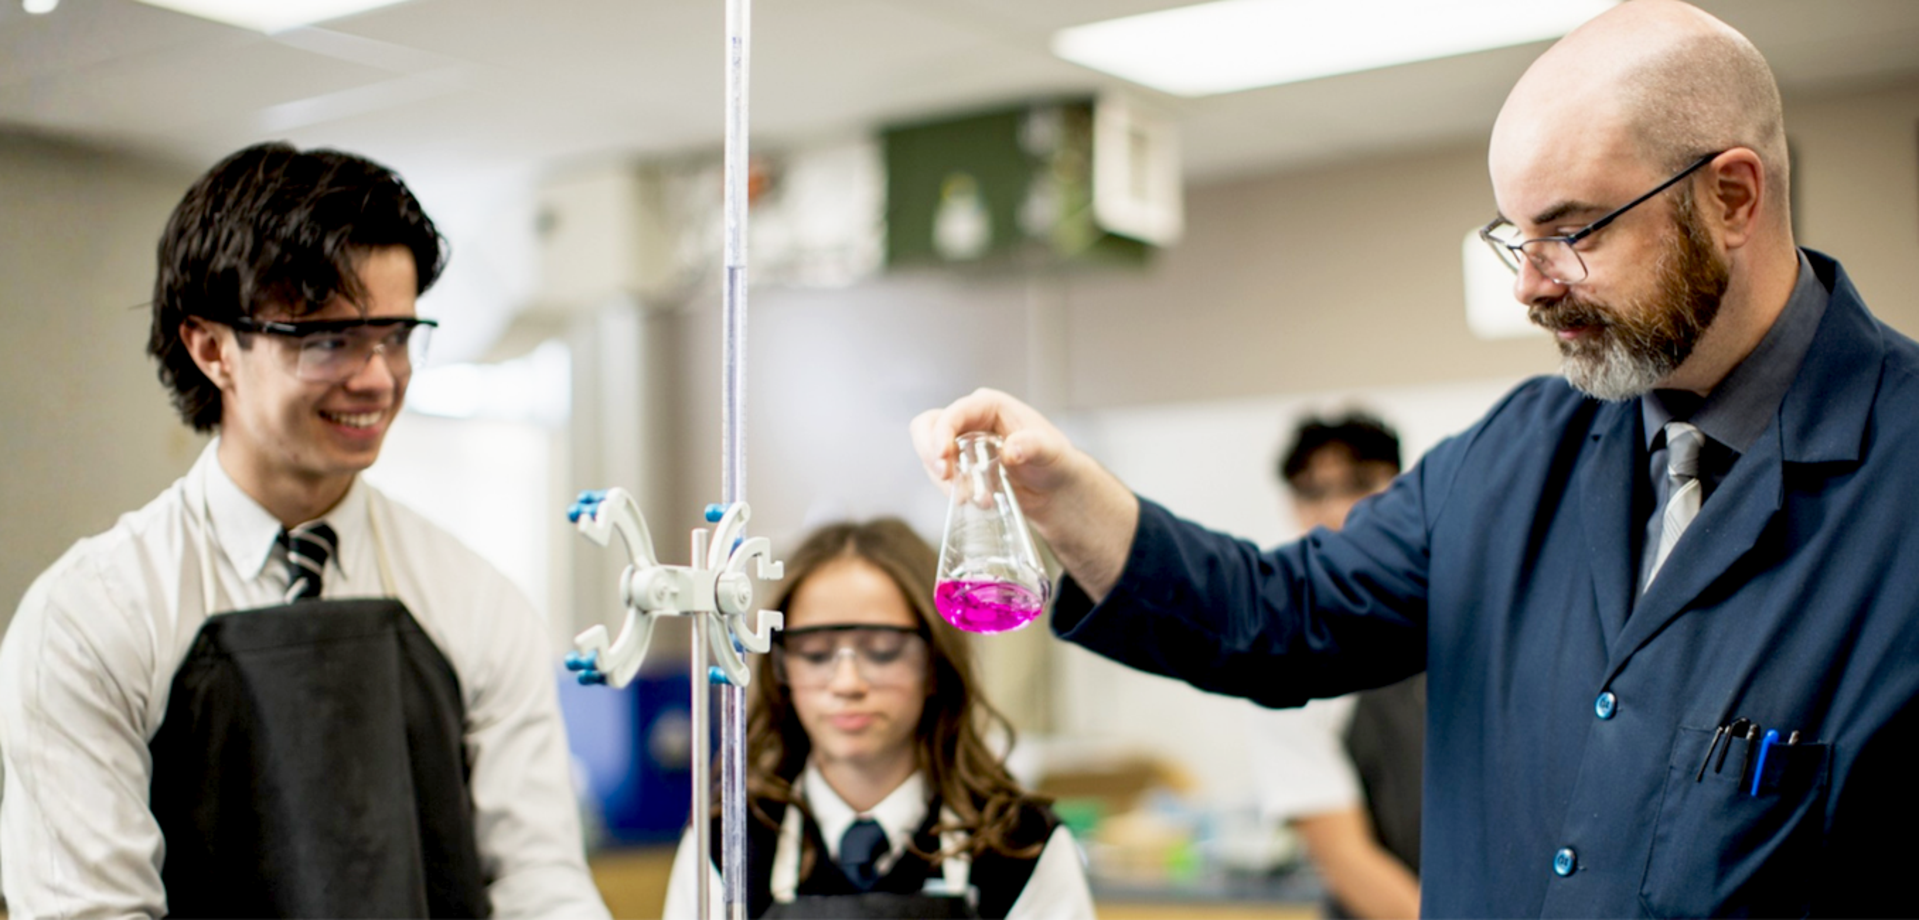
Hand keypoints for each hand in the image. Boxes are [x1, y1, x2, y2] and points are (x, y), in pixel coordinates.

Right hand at [910, 388, 1138, 600]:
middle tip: (946, 478)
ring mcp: (960, 443)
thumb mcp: (1051, 452)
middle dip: (930, 453)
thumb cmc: (1055, 461)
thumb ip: (1033, 447)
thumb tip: (1011, 449)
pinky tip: (974, 500)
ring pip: (929, 454)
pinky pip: (939, 475)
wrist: (1053, 490)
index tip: (943, 457)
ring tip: (971, 497)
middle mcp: (970, 420)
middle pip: (928, 427)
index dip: (942, 432)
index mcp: (990, 406)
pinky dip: (950, 490)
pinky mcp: (958, 466)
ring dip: (943, 478)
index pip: (955, 412)